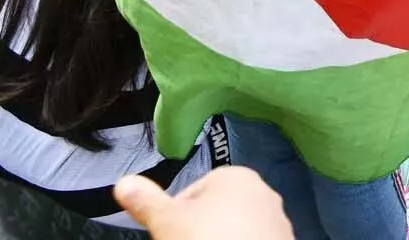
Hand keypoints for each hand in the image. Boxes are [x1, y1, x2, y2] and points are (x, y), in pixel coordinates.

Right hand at [112, 164, 293, 239]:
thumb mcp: (166, 220)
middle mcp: (262, 190)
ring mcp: (277, 217)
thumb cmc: (206, 237)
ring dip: (220, 236)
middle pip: (214, 212)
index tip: (170, 233)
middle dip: (198, 228)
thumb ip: (145, 201)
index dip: (175, 217)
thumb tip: (123, 181)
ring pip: (235, 228)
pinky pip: (253, 238)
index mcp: (235, 175)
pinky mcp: (284, 239)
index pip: (191, 194)